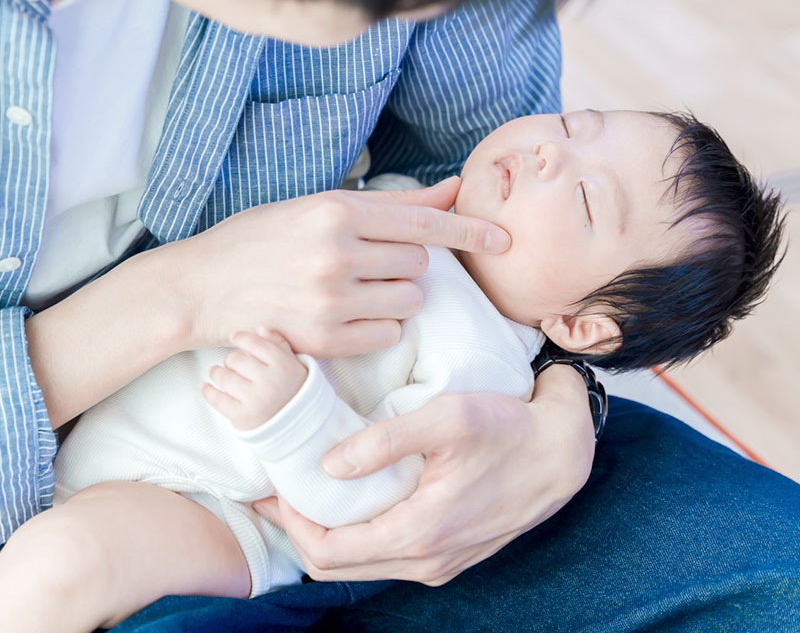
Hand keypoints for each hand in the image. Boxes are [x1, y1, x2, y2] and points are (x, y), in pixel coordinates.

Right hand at [171, 177, 510, 356]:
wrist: (202, 285)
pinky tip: (345, 317)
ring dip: (397, 297)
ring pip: (409, 302)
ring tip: (356, 290)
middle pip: (419, 264)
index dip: (470, 229)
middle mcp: (336, 254)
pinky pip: (386, 336)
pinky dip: (378, 327)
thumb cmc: (262, 237)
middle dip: (406, 264)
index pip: (423, 221)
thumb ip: (390, 204)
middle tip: (368, 262)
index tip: (504, 239)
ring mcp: (329, 301)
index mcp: (336, 212)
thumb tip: (451, 189)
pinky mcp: (321, 340)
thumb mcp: (319, 205)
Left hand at [202, 330, 306, 429]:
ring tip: (218, 373)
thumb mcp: (292, 364)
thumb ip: (278, 344)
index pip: (256, 344)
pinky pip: (217, 399)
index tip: (235, 337)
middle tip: (232, 363)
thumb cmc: (291, 388)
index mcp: (283, 366)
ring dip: (217, 373)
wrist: (297, 424)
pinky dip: (208, 391)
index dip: (242, 338)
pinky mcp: (242, 417)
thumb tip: (259, 327)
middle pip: (236, 360)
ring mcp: (255, 400)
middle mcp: (270, 382)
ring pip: (224, 377)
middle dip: (231, 360)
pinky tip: (206, 386)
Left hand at [253, 365, 594, 583]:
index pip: (329, 551)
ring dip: (328, 532)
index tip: (271, 487)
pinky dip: (359, 533)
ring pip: (363, 562)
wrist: (560, 453)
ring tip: (309, 491)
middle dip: (299, 531)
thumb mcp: (447, 420)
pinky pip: (389, 554)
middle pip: (339, 564)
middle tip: (278, 490)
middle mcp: (426, 561)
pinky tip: (355, 498)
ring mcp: (440, 562)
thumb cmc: (506, 430)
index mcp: (419, 534)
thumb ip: (386, 442)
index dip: (290, 522)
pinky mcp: (450, 552)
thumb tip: (329, 465)